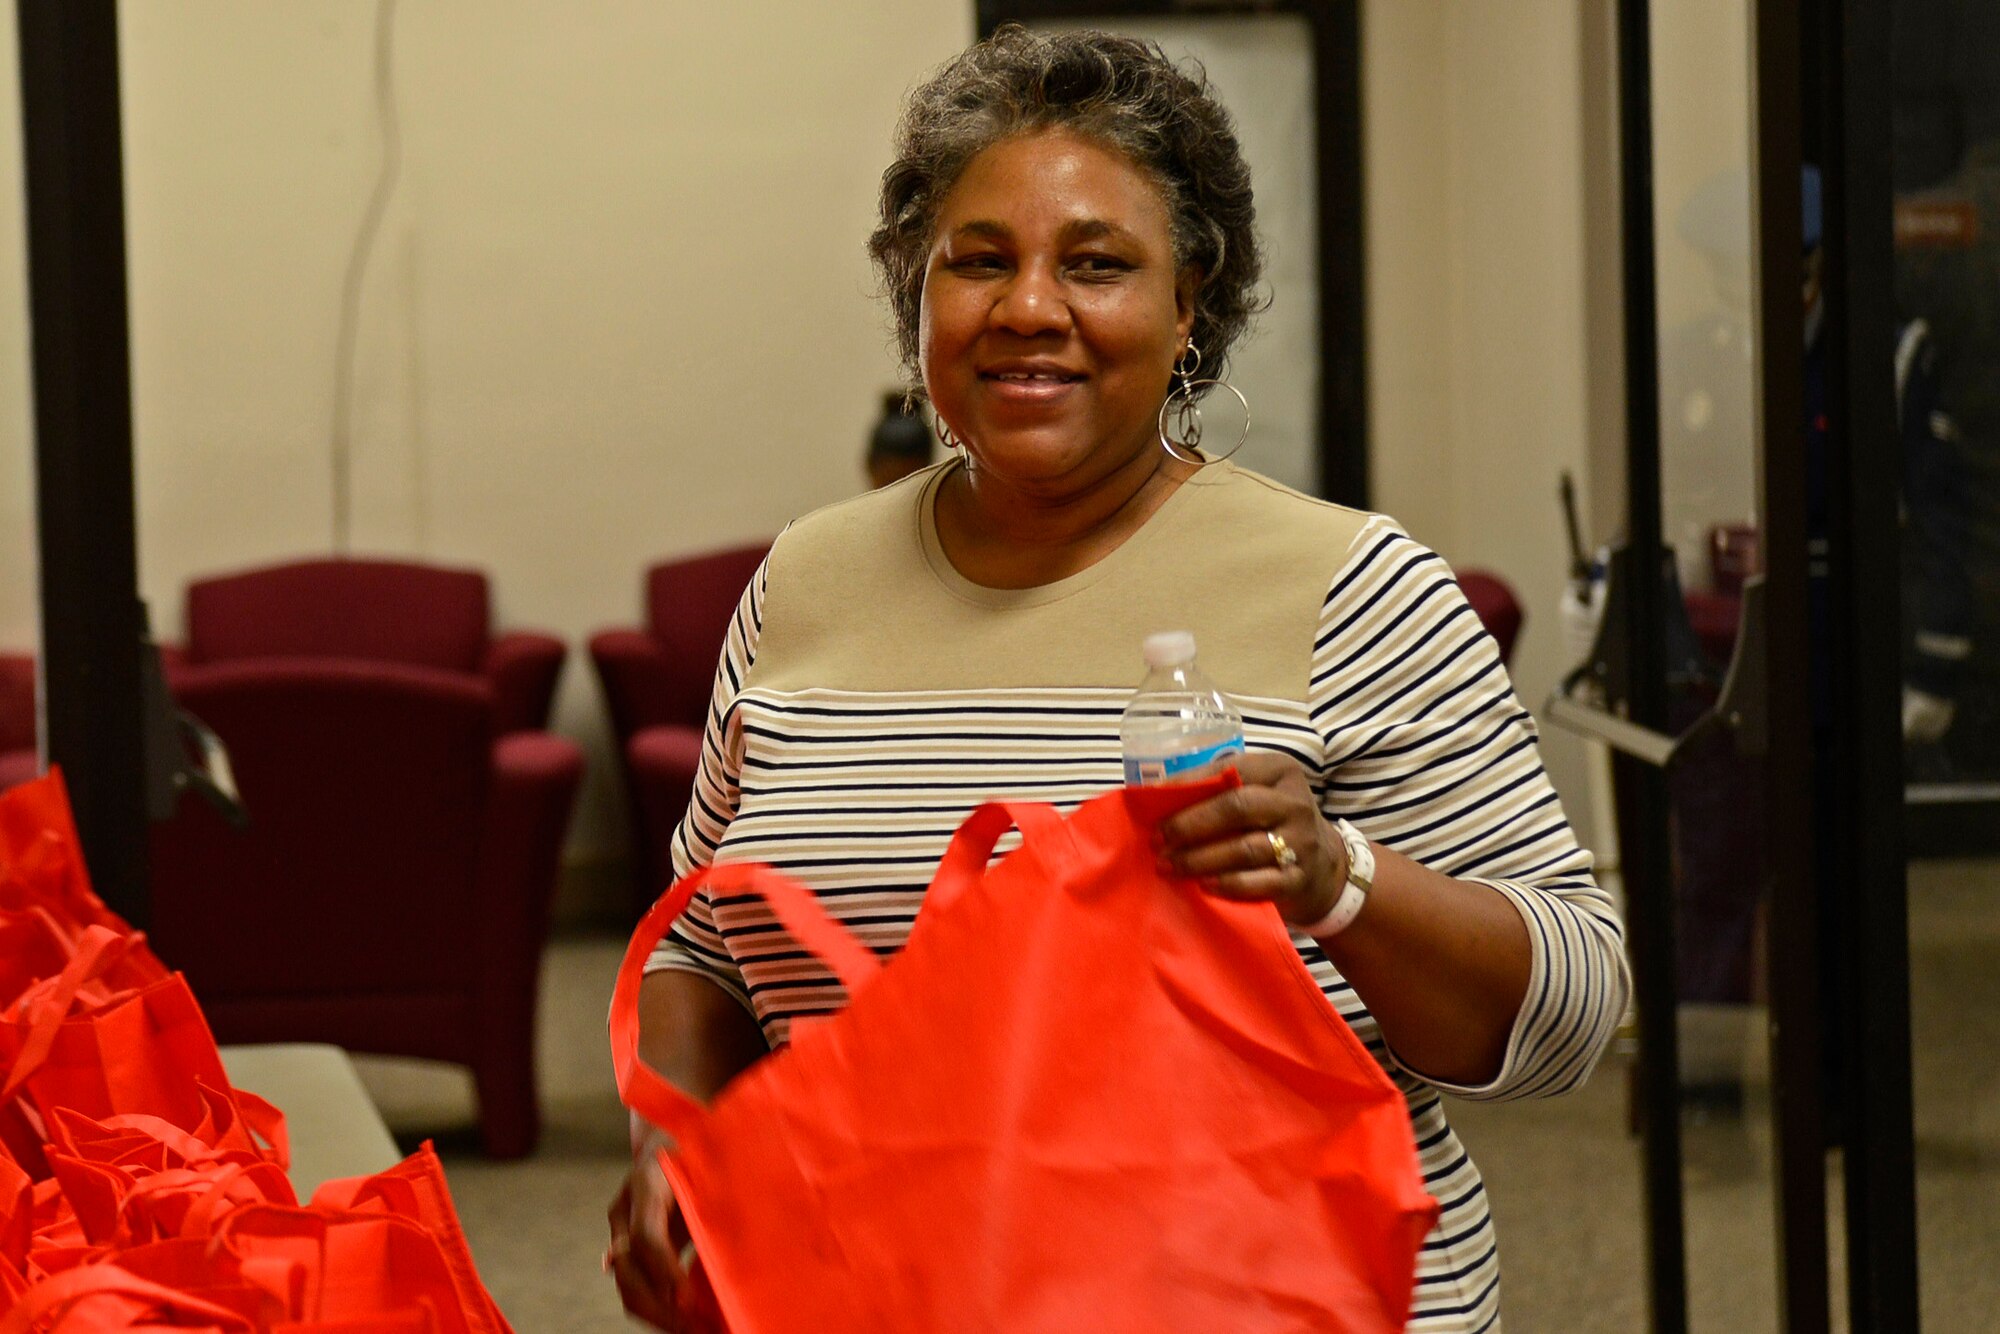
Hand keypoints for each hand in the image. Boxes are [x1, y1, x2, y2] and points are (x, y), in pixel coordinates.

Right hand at [606, 1131, 721, 1331]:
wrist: (672, 1133)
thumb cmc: (701, 1145)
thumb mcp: (710, 1161)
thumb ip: (717, 1190)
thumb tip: (739, 1225)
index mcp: (646, 1183)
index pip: (646, 1236)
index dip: (664, 1270)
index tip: (686, 1299)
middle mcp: (625, 1210)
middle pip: (628, 1271)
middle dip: (661, 1307)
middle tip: (696, 1328)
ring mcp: (622, 1230)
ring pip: (628, 1286)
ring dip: (660, 1316)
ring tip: (695, 1332)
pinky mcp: (631, 1249)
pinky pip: (637, 1286)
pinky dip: (660, 1310)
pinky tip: (686, 1325)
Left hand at [1154, 751, 1349, 927]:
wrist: (1324, 869)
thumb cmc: (1272, 825)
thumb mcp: (1257, 797)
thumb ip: (1219, 792)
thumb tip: (1157, 798)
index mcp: (1280, 771)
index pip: (1230, 770)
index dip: (1190, 783)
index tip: (1154, 799)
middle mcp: (1293, 803)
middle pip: (1236, 807)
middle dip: (1190, 824)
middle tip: (1159, 839)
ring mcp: (1301, 842)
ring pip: (1244, 848)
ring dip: (1200, 858)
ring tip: (1169, 865)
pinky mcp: (1299, 879)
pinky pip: (1258, 883)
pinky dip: (1227, 885)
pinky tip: (1203, 886)